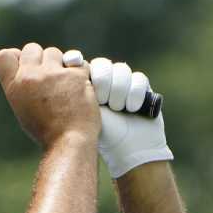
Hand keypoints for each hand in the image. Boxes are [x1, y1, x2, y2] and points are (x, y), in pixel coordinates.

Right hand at [0, 42, 99, 149]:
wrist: (69, 142)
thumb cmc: (47, 131)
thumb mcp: (24, 109)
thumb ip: (23, 86)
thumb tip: (27, 67)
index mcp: (14, 86)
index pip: (5, 55)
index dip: (16, 57)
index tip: (25, 63)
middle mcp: (31, 76)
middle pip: (31, 48)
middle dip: (40, 59)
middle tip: (48, 76)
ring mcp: (54, 74)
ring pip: (55, 53)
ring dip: (60, 64)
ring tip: (64, 87)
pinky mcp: (76, 75)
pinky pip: (78, 63)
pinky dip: (80, 74)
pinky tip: (79, 89)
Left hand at [68, 53, 171, 178]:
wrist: (129, 150)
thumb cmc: (102, 135)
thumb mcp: (85, 112)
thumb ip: (77, 89)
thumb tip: (70, 62)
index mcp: (88, 85)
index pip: (86, 65)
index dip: (87, 71)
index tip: (87, 83)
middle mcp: (106, 81)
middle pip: (103, 65)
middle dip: (104, 83)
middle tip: (103, 102)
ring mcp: (125, 83)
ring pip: (122, 69)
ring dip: (119, 90)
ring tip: (118, 109)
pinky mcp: (142, 87)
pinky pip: (139, 78)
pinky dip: (135, 94)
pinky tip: (132, 109)